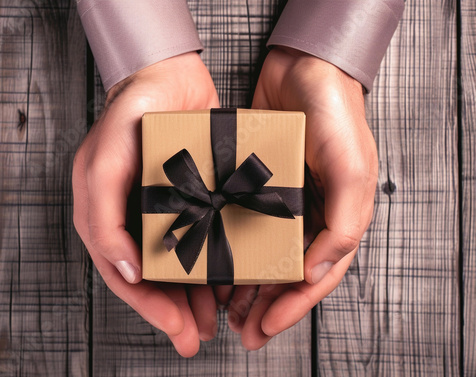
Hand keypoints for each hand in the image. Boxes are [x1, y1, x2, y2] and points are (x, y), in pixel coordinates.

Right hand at [72, 52, 219, 355]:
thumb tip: (128, 270)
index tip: (178, 330)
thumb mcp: (102, 164)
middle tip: (199, 335)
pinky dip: (215, 261)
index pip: (127, 277)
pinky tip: (230, 278)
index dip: (152, 309)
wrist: (168, 77)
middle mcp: (138, 220)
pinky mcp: (195, 197)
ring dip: (197, 294)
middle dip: (177, 311)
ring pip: (182, 265)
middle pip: (156, 279)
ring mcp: (167, 210)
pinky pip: (206, 238)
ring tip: (216, 317)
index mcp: (109, 218)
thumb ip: (104, 219)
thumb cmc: (129, 115)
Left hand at [228, 47, 377, 348]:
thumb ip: (342, 224)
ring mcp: (283, 201)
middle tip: (241, 329)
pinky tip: (216, 262)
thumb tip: (316, 271)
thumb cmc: (336, 115)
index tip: (264, 327)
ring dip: (246, 283)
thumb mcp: (352, 170)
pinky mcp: (257, 184)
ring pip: (263, 254)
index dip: (291, 306)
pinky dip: (232, 247)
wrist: (305, 68)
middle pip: (287, 272)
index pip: (315, 276)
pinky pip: (243, 224)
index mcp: (337, 218)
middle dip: (265, 304)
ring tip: (225, 308)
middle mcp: (310, 214)